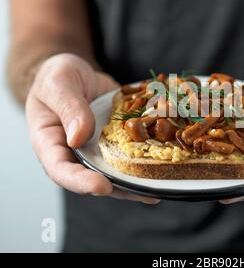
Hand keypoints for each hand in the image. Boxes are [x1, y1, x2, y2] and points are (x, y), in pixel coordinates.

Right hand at [26, 53, 159, 203]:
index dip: (81, 182)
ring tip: (160, 188)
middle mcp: (77, 153)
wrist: (77, 73)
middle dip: (121, 188)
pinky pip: (132, 151)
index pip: (62, 170)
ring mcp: (100, 149)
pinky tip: (167, 159)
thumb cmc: (57, 77)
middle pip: (96, 177)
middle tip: (145, 194)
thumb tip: (79, 137)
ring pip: (118, 170)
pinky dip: (148, 156)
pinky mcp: (118, 140)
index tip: (102, 186)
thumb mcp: (58, 83)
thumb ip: (68, 107)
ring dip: (139, 180)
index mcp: (52, 144)